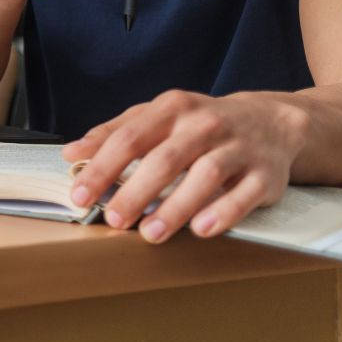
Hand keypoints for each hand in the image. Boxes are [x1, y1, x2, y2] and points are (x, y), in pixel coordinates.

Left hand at [62, 90, 306, 241]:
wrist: (270, 122)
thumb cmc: (200, 124)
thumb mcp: (158, 117)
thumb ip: (114, 133)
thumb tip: (71, 154)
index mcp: (173, 108)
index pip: (130, 137)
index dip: (102, 166)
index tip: (80, 194)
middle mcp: (206, 124)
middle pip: (165, 158)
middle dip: (135, 191)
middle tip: (113, 218)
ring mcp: (239, 148)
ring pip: (206, 175)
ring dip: (176, 206)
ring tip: (150, 233)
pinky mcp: (266, 174)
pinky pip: (245, 194)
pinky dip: (223, 212)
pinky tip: (201, 229)